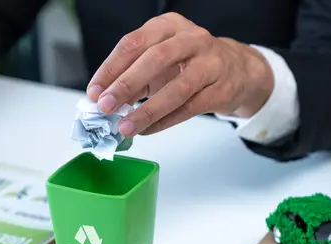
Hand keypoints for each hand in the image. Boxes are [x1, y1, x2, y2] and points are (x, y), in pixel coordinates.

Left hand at [86, 12, 273, 136]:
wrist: (237, 70)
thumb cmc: (189, 63)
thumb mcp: (159, 60)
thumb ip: (133, 76)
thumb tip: (104, 100)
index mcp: (168, 26)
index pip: (133, 43)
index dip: (110, 68)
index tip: (94, 92)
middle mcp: (191, 38)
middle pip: (155, 59)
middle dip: (126, 84)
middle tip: (105, 106)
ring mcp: (210, 62)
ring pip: (177, 88)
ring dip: (147, 110)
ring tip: (125, 127)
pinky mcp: (222, 88)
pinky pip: (190, 108)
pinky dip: (165, 121)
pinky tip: (147, 130)